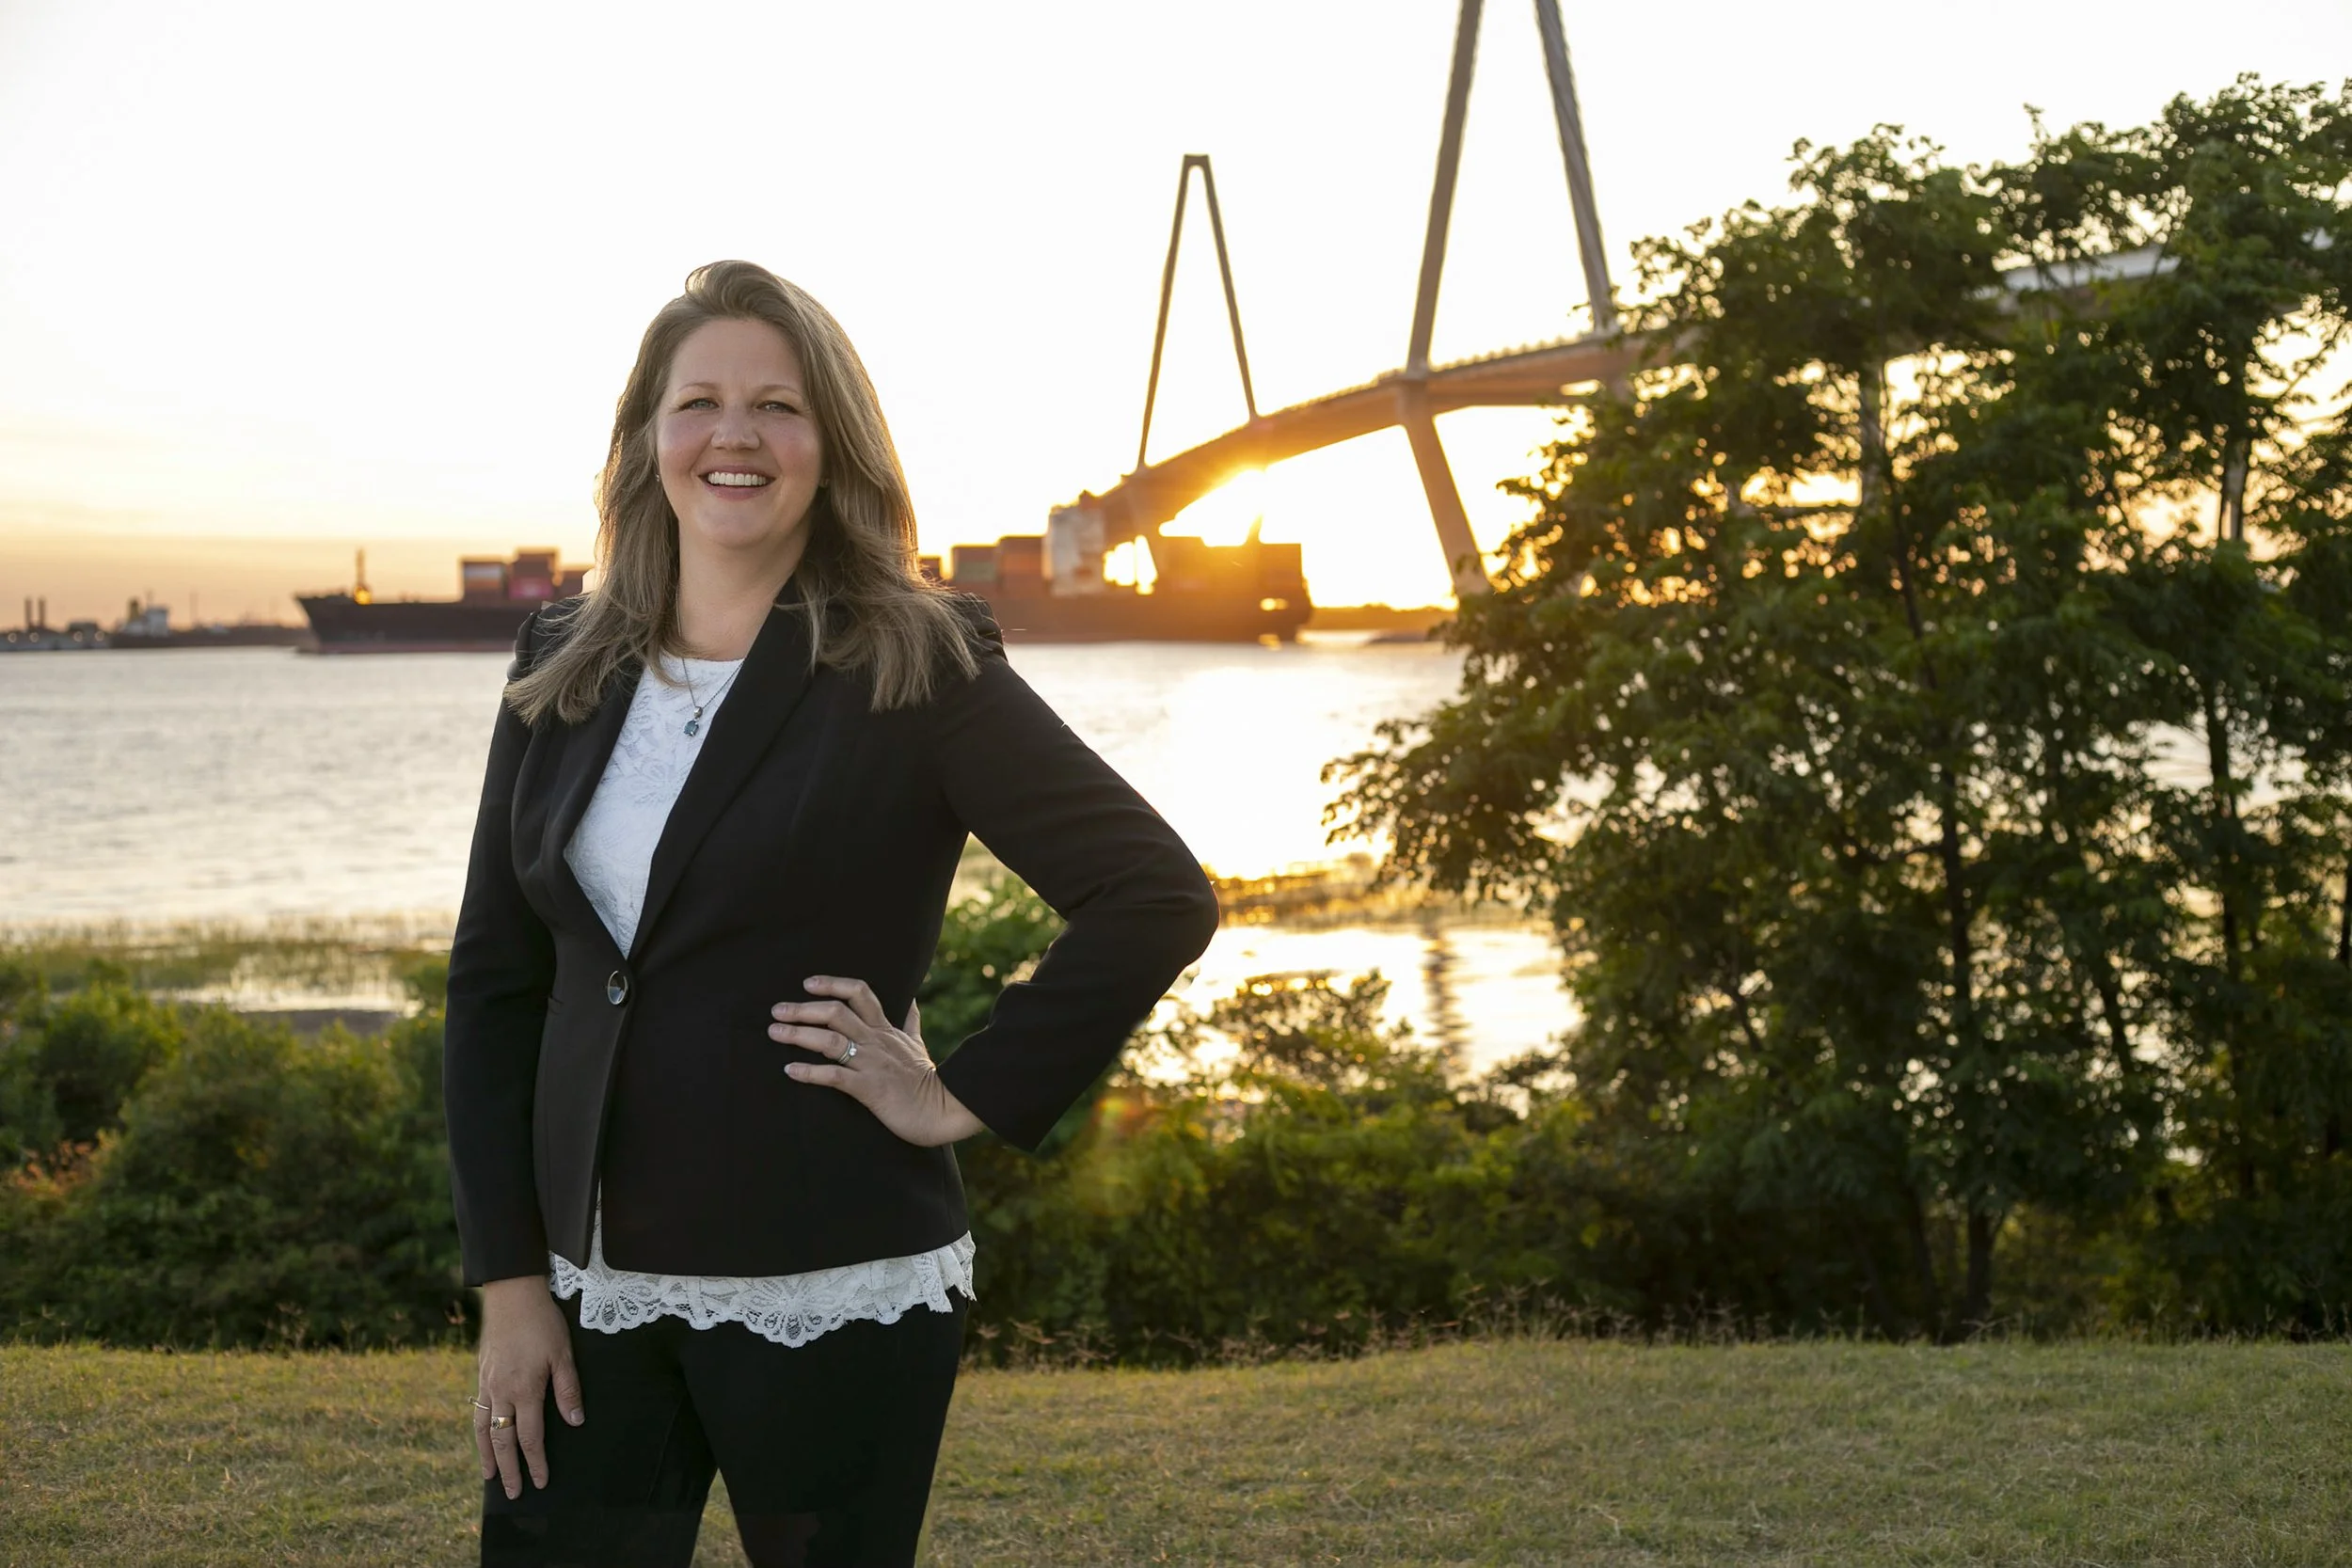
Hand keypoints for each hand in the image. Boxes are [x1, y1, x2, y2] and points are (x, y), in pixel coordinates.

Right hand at [473, 1275, 582, 1499]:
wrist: (511, 1296)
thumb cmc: (543, 1323)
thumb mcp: (563, 1354)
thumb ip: (568, 1390)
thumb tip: (575, 1423)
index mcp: (525, 1390)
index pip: (530, 1437)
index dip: (535, 1462)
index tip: (540, 1482)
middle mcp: (501, 1392)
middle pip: (502, 1441)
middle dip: (509, 1470)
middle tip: (513, 1493)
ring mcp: (487, 1385)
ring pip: (484, 1429)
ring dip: (487, 1456)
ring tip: (490, 1477)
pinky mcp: (481, 1375)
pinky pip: (477, 1411)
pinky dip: (479, 1432)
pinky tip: (482, 1439)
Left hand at [771, 976, 986, 1146]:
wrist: (942, 1110)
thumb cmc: (926, 1079)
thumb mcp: (917, 1043)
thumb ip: (910, 1021)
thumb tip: (911, 999)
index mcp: (885, 1029)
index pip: (860, 993)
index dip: (833, 984)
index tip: (808, 983)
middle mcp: (875, 1041)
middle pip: (836, 1012)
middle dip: (803, 1009)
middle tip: (777, 1010)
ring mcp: (871, 1063)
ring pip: (830, 1040)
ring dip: (798, 1035)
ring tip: (775, 1033)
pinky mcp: (869, 1089)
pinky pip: (834, 1076)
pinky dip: (809, 1073)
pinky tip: (790, 1070)